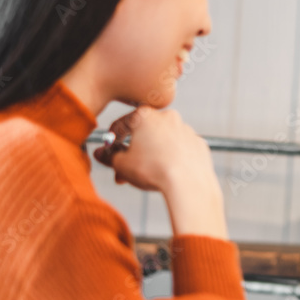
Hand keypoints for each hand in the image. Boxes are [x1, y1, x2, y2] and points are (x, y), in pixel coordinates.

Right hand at [94, 107, 226, 237]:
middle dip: (133, 153)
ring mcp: (186, 130)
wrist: (188, 183)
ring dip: (152, 155)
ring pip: (163, 142)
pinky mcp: (198, 143)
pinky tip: (167, 174)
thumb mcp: (122, 165)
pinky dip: (172, 159)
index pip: (122, 125)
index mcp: (145, 116)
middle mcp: (167, 117)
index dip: (112, 141)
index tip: (110, 151)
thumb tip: (101, 154)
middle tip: (125, 171)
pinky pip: (180, 150)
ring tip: (146, 176)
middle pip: (144, 134)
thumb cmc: (154, 170)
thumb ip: (109, 157)